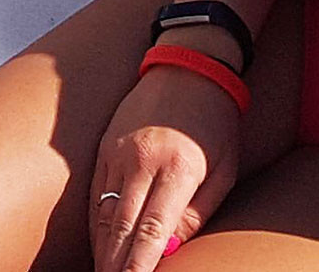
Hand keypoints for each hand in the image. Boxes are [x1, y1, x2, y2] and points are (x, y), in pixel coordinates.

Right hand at [89, 69, 241, 271]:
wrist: (189, 67)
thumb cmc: (215, 123)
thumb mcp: (224, 170)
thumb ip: (196, 213)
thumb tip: (168, 251)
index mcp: (179, 168)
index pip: (152, 230)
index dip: (140, 265)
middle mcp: (143, 160)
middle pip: (121, 227)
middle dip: (115, 265)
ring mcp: (119, 153)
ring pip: (103, 213)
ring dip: (102, 249)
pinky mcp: (105, 147)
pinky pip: (94, 193)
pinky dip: (95, 224)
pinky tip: (99, 244)